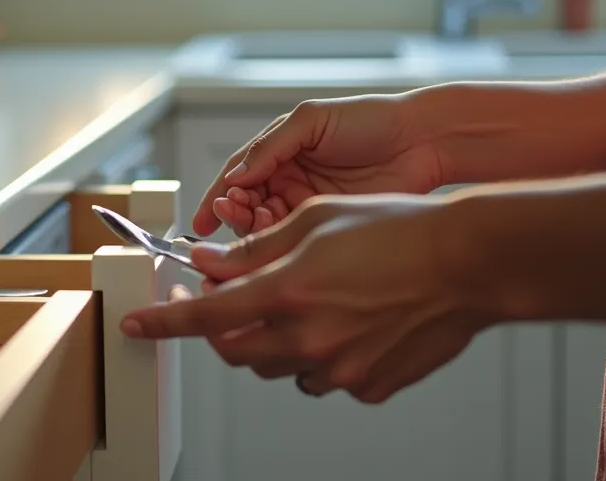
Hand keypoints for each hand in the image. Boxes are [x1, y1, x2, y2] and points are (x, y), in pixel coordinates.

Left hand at [125, 194, 493, 403]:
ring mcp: (340, 368)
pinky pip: (325, 377)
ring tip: (299, 302)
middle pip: (234, 349)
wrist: (470, 263)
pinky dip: (319, 354)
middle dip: (219, 328)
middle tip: (224, 299)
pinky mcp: (369, 385)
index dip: (163, 322)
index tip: (135, 326)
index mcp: (288, 292)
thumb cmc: (399, 230)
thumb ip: (253, 249)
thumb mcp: (315, 221)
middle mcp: (308, 338)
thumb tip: (208, 260)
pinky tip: (344, 321)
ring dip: (271, 339)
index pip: (204, 317)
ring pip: (278, 366)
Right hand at [195, 95, 450, 237]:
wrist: (420, 141)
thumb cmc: (371, 120)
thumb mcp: (312, 121)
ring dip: (253, 225)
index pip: (236, 177)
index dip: (216, 197)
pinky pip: (292, 239)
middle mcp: (288, 180)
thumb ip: (270, 146)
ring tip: (260, 214)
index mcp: (279, 152)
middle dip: (232, 211)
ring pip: (264, 227)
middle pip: (245, 206)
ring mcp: (306, 205)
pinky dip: (277, 238)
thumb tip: (236, 175)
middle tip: (232, 211)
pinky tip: (277, 229)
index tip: (203, 218)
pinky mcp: (326, 226)